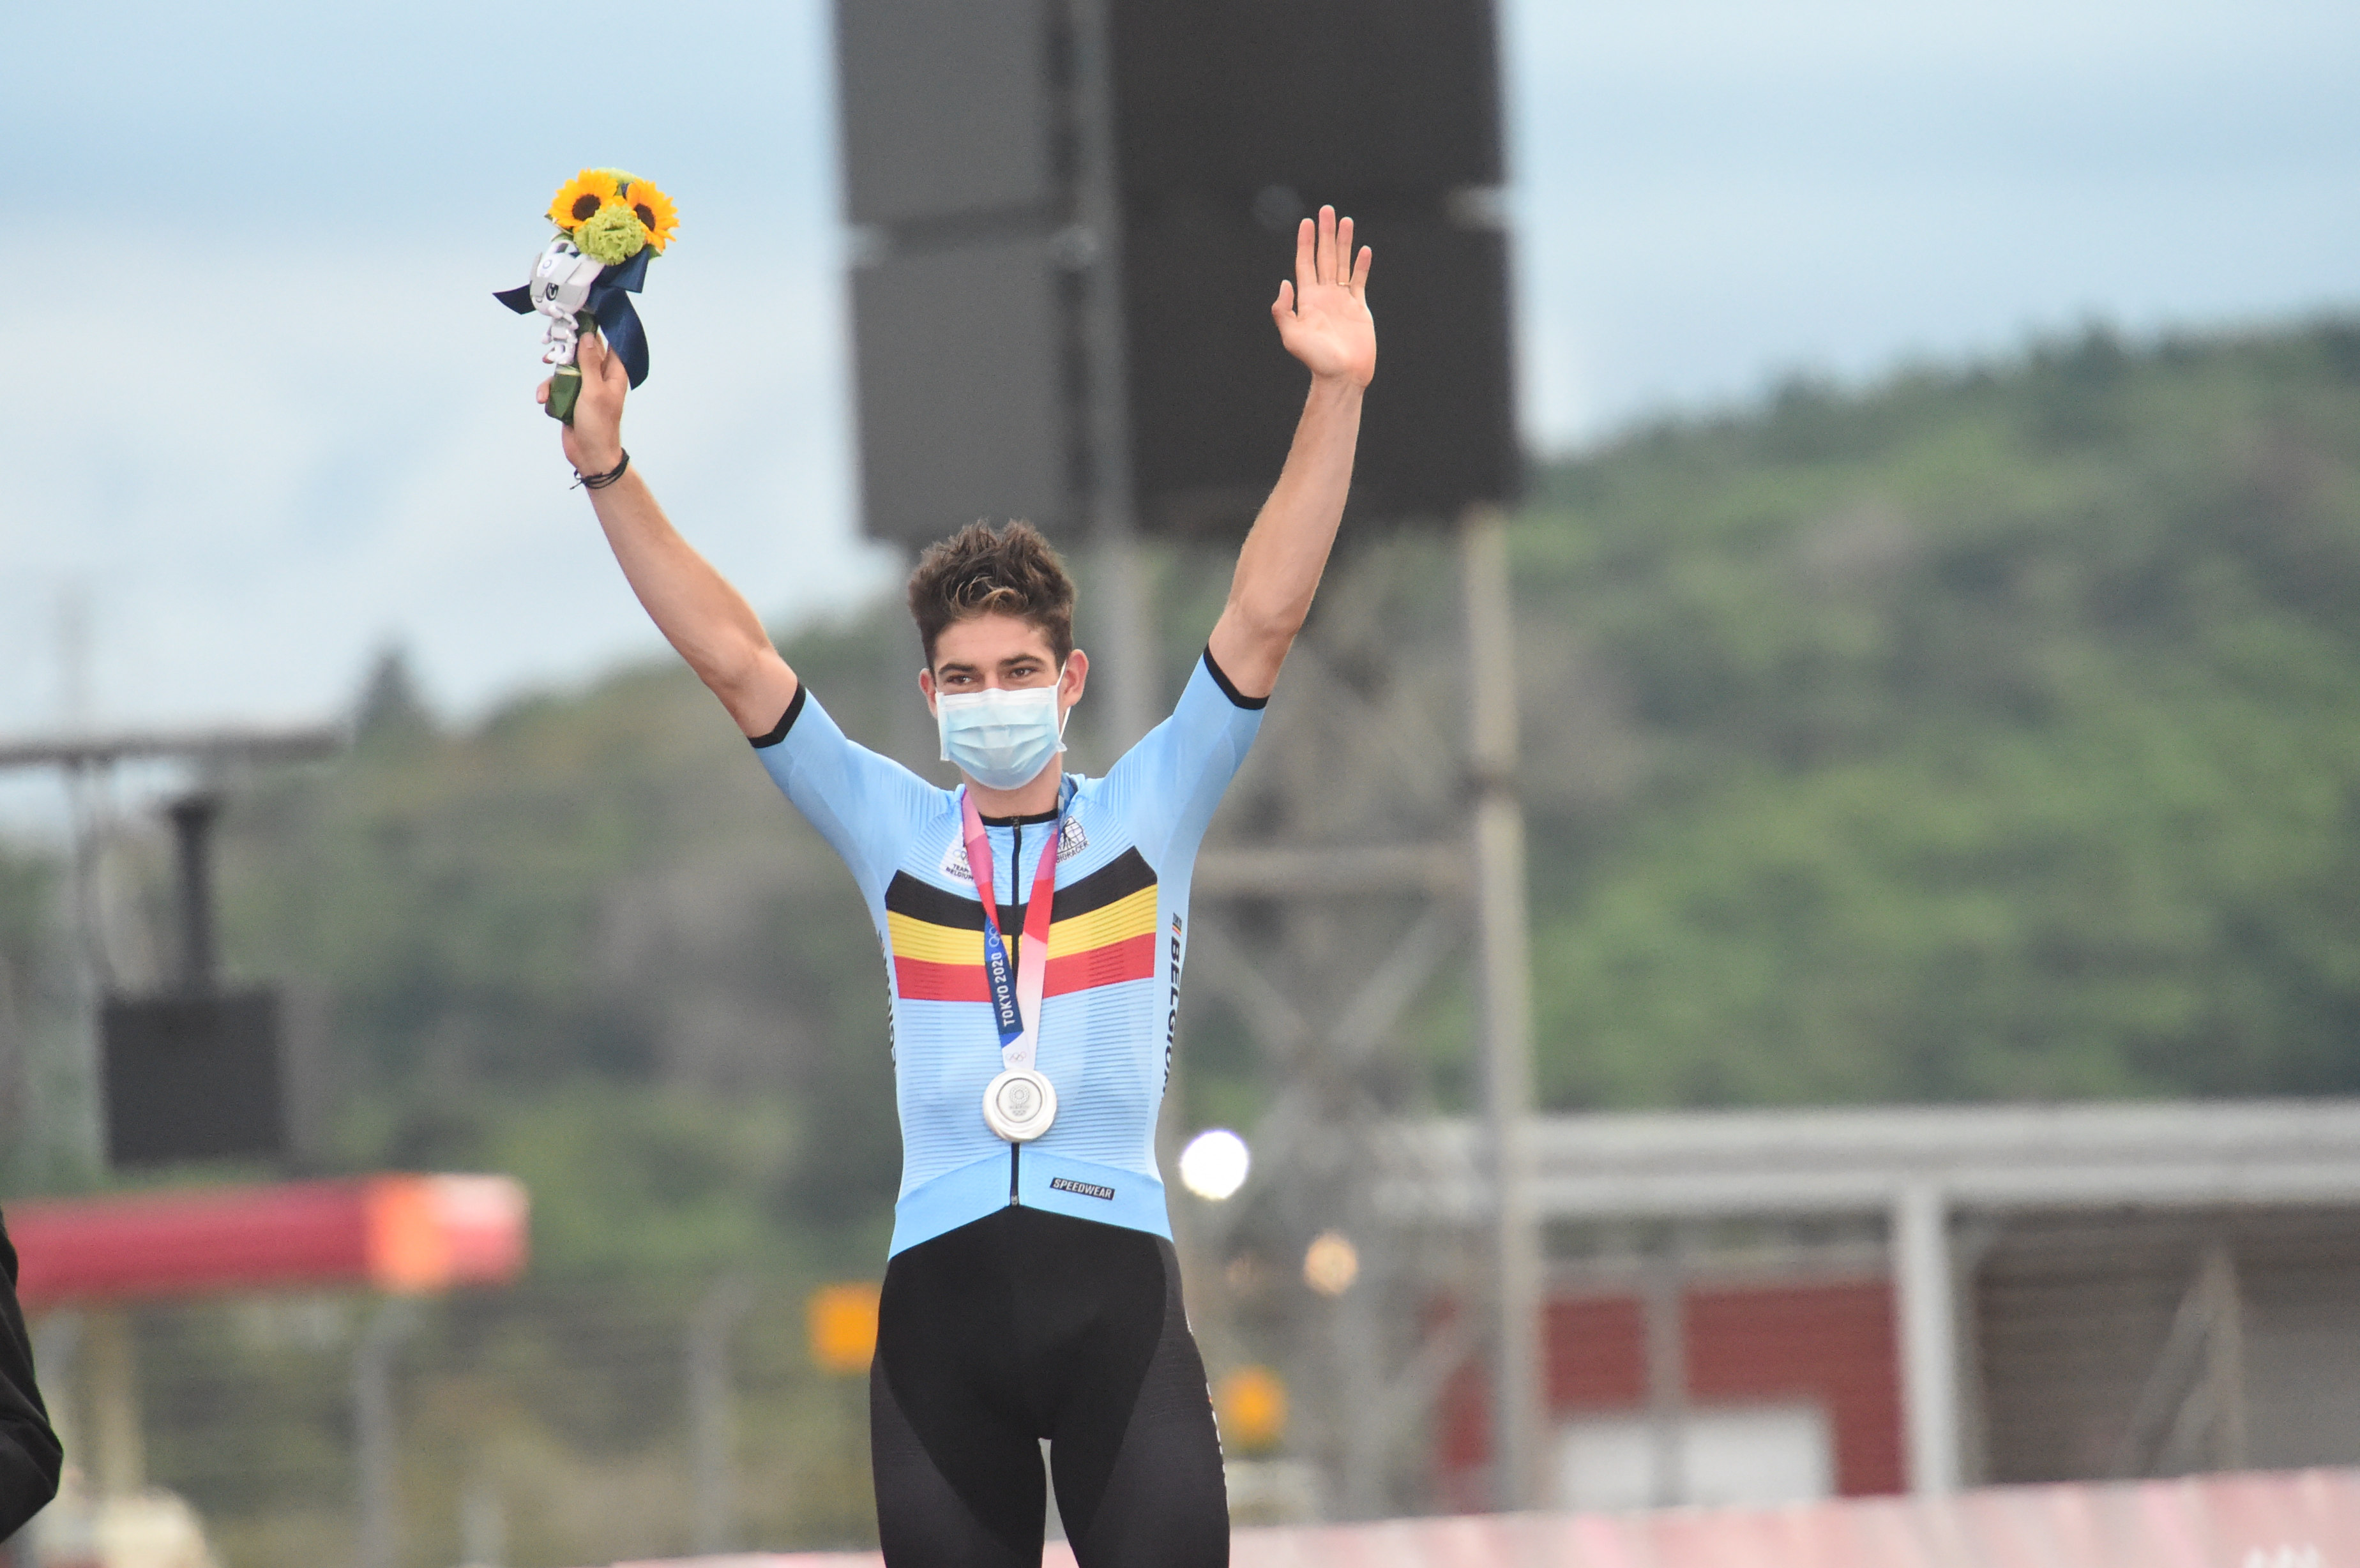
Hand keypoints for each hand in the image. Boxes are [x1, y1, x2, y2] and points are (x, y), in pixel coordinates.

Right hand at [536, 329, 629, 473]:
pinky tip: (544, 400)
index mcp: (613, 373)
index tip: (578, 316)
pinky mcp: (570, 397)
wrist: (589, 454)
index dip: (593, 329)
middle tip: (551, 348)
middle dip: (565, 350)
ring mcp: (584, 386)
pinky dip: (549, 391)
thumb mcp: (594, 390)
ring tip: (545, 381)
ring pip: (565, 368)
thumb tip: (587, 337)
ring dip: (553, 375)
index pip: (605, 343)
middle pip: (581, 352)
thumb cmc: (599, 424)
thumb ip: (589, 362)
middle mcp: (599, 376)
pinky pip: (557, 385)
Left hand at [1271, 206, 1374, 387]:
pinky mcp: (1359, 308)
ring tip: (1346, 221)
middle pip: (1325, 257)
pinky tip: (1363, 250)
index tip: (1307, 222)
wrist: (1342, 376)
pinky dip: (1362, 265)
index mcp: (1308, 299)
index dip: (1306, 242)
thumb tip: (1285, 282)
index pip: (1305, 263)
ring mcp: (1342, 300)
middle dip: (1325, 234)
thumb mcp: (1292, 336)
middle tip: (1327, 210)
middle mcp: (1324, 295)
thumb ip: (1284, 310)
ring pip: (1343, 264)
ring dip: (1344, 243)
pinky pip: (1359, 281)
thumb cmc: (1317, 360)